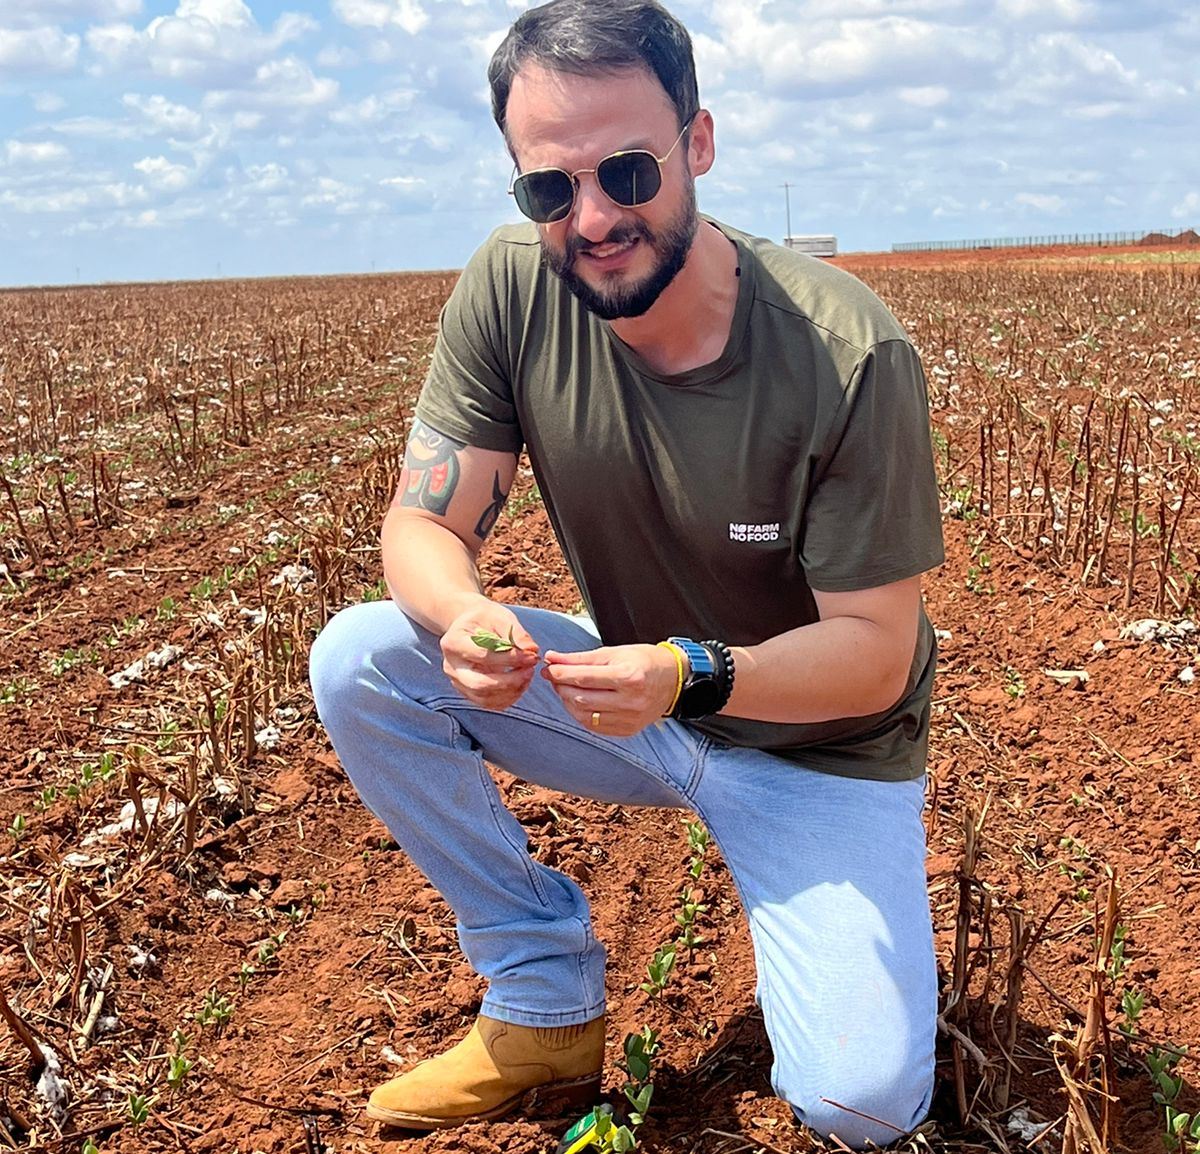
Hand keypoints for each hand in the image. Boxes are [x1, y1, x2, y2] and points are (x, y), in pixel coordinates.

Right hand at [440, 602, 539, 710]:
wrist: (470, 626)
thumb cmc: (485, 619)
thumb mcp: (501, 618)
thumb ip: (516, 633)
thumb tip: (532, 650)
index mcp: (453, 642)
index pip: (482, 656)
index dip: (510, 659)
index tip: (532, 656)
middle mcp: (451, 666)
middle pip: (480, 684)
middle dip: (510, 681)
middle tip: (530, 670)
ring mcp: (457, 682)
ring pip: (485, 698)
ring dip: (512, 691)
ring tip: (528, 674)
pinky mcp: (467, 692)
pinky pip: (489, 703)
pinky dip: (508, 697)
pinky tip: (521, 683)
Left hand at [541, 643, 678, 736]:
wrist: (673, 680)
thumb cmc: (643, 661)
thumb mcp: (614, 653)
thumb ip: (580, 658)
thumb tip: (552, 658)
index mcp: (628, 677)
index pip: (584, 678)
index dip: (561, 673)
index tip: (548, 668)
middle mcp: (630, 701)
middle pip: (581, 698)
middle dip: (562, 687)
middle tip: (554, 677)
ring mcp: (630, 719)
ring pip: (584, 715)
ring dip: (568, 702)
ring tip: (565, 689)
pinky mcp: (628, 731)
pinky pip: (595, 726)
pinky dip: (581, 714)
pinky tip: (579, 703)